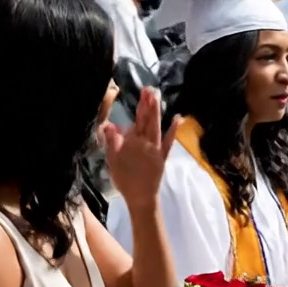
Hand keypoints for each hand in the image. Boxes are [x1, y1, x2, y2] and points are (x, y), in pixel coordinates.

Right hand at [102, 87, 178, 210]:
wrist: (140, 197)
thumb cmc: (124, 180)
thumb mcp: (113, 161)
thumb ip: (112, 142)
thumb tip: (109, 125)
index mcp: (133, 142)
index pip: (138, 120)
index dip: (141, 105)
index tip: (143, 91)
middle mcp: (146, 142)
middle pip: (148, 120)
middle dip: (149, 104)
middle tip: (150, 89)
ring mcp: (156, 148)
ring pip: (157, 127)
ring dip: (157, 112)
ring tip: (157, 97)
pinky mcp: (163, 156)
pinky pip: (169, 142)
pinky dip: (173, 130)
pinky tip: (178, 119)